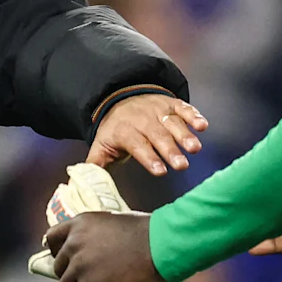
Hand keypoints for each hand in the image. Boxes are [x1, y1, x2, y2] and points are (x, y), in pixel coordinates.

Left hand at [45, 208, 166, 281]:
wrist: (162, 245)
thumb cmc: (149, 232)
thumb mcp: (115, 222)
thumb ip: (98, 235)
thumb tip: (96, 252)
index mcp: (80, 224)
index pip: (52, 238)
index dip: (59, 252)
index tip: (69, 261)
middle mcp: (74, 244)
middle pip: (59, 267)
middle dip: (72, 275)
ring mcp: (79, 268)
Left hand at [89, 94, 208, 174]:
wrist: (122, 97)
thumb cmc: (116, 131)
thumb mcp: (101, 146)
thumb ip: (94, 165)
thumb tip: (78, 184)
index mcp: (125, 131)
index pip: (137, 145)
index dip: (149, 158)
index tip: (161, 171)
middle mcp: (143, 119)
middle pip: (157, 136)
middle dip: (170, 150)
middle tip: (182, 166)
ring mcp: (158, 110)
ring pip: (172, 123)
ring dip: (185, 135)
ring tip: (195, 149)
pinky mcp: (172, 104)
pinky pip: (183, 108)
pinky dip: (194, 115)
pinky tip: (203, 126)